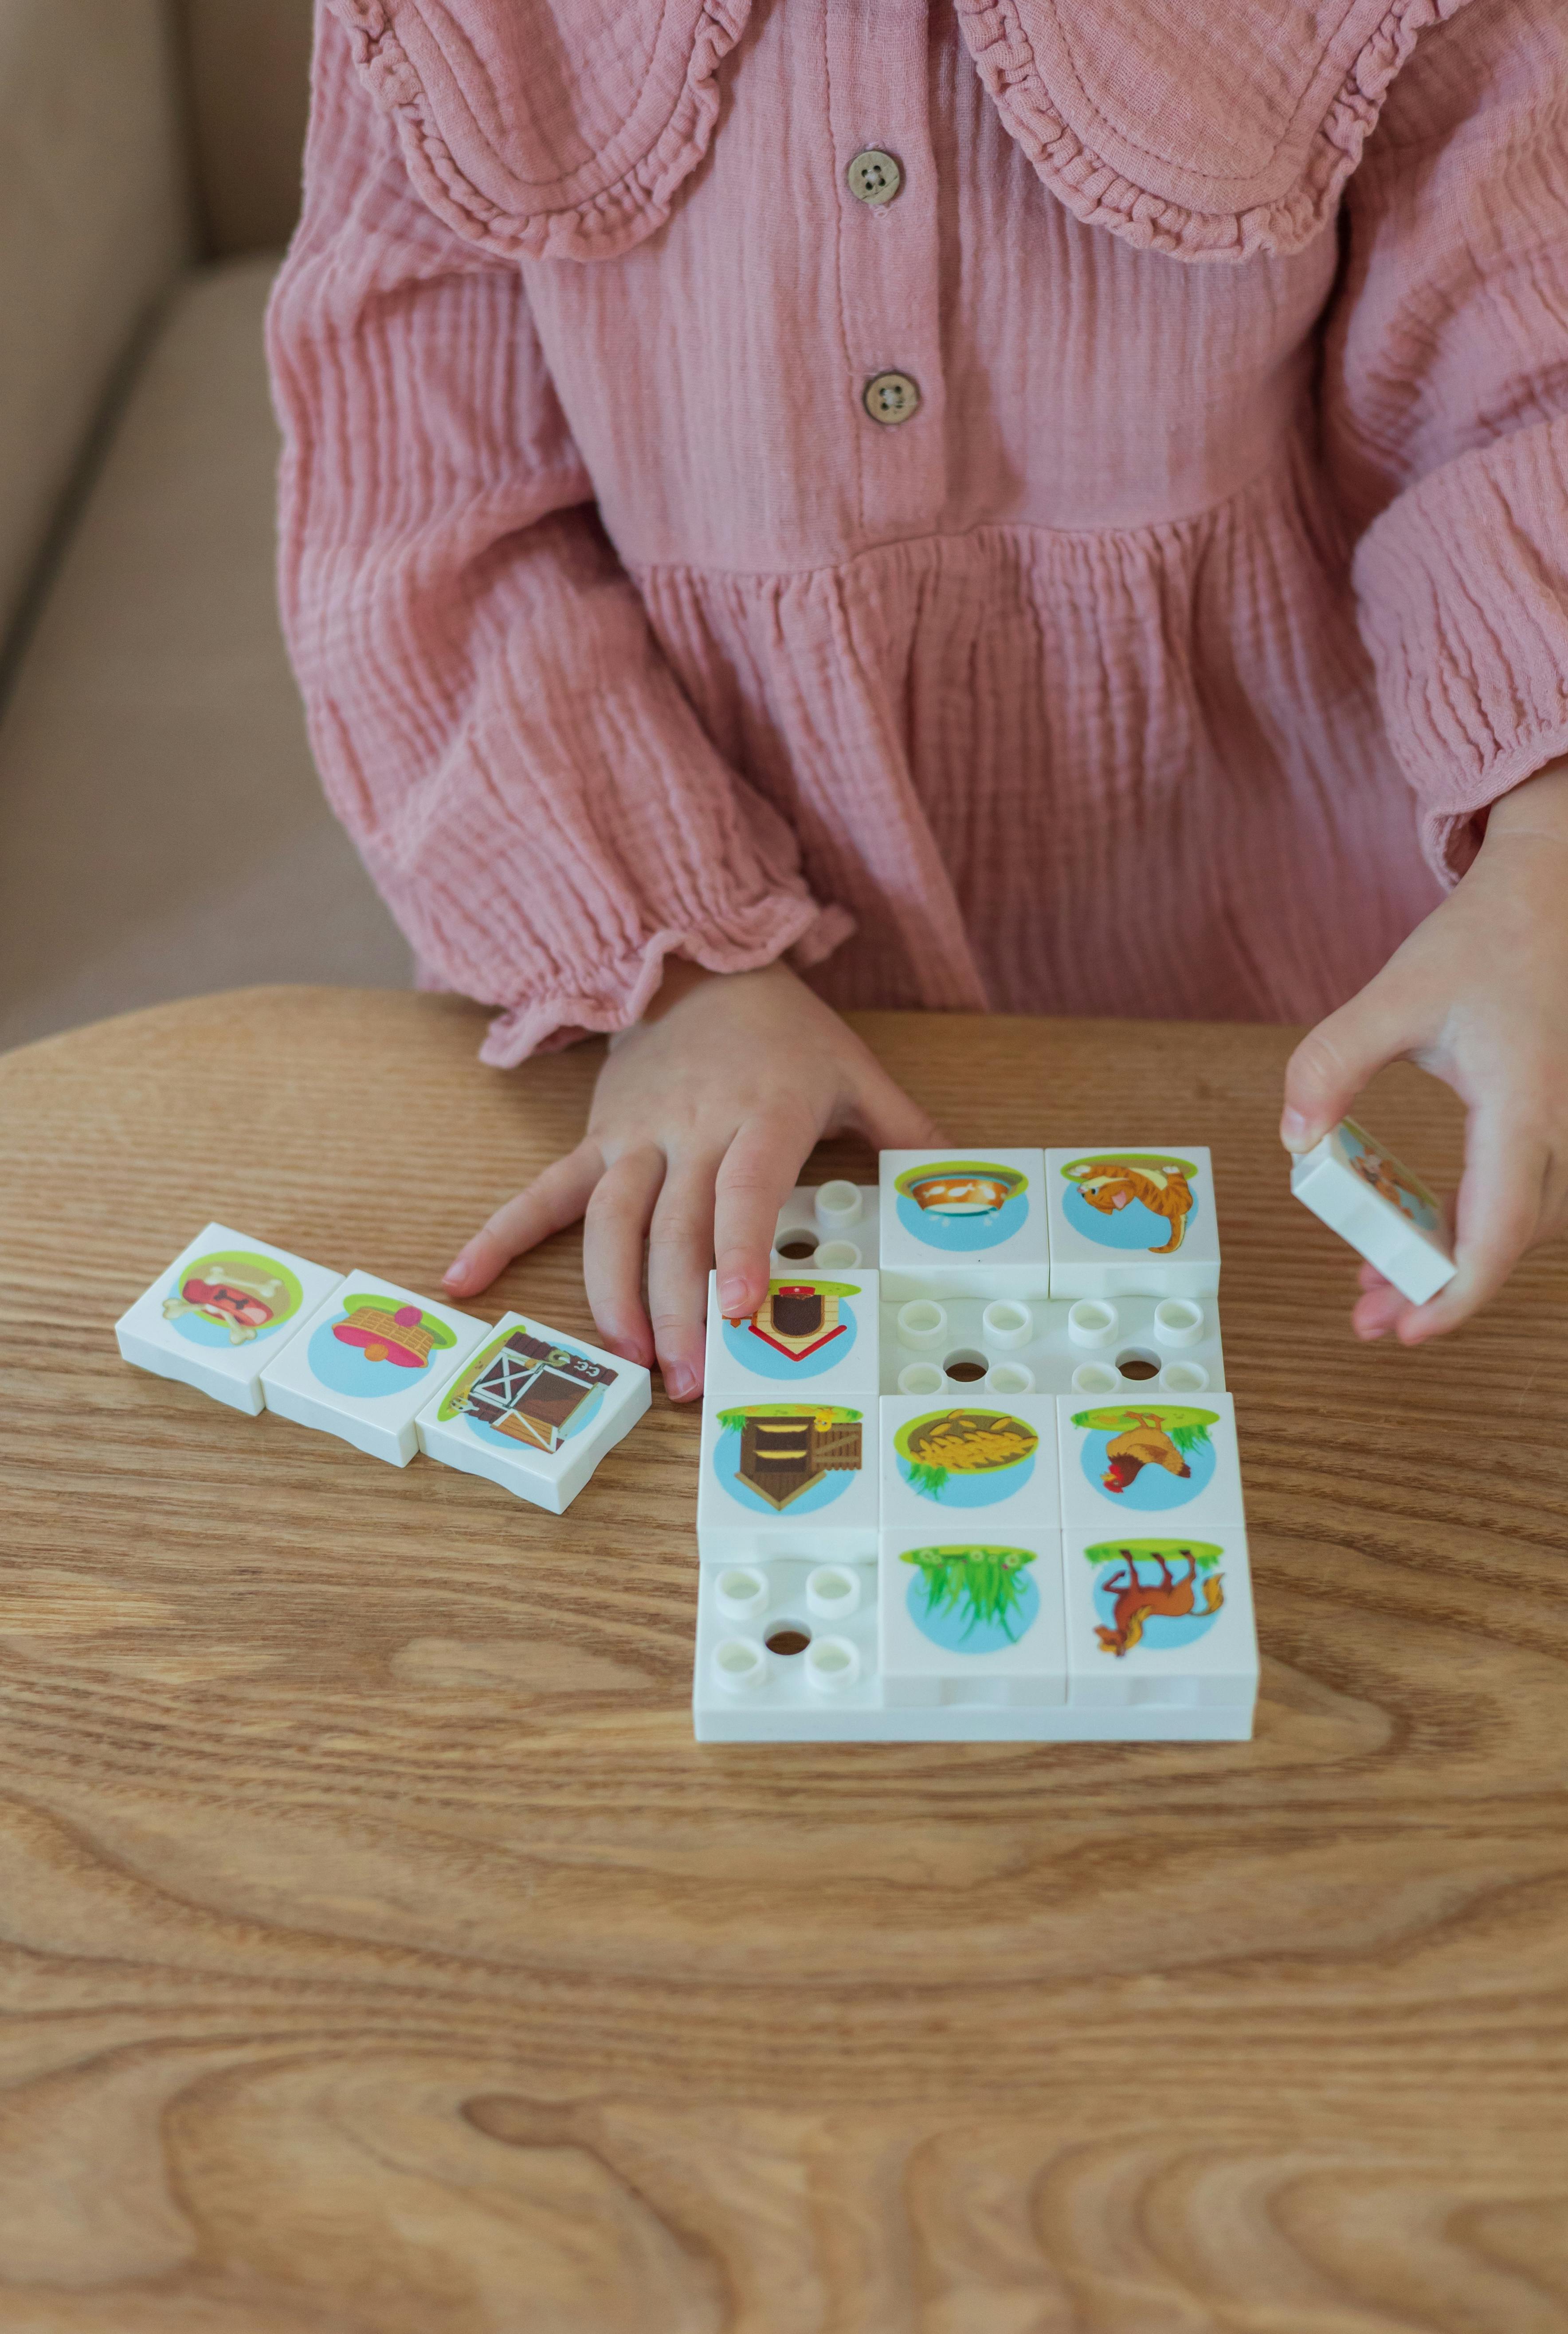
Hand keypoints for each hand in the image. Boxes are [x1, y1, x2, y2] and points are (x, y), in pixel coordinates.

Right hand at [442, 958, 940, 1398]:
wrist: (701, 963)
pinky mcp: (596, 1138)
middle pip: (674, 1228)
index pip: (746, 1190)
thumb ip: (906, 1132)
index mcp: (764, 1113)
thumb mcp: (857, 1073)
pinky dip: (501, 1234)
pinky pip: (545, 1192)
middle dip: (675, 1308)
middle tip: (682, 1381)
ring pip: (611, 1220)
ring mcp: (635, 1135)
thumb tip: (964, 1184)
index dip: (739, 1251)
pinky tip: (464, 1280)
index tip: (735, 1312)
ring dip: (609, 1293)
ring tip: (622, 1359)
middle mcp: (693, 1128)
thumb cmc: (788, 1033)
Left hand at [1280, 758, 1567, 1341]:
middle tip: (1368, 1319)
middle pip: (1509, 1242)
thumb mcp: (1395, 994)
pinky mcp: (1556, 1124)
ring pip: (1522, 1226)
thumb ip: (1332, 1061)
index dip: (1457, 1294)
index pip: (1499, 1228)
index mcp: (1525, 1104)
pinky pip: (1524, 1196)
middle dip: (1439, 1289)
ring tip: (1377, 1285)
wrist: (1551, 896)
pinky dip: (1473, 1225)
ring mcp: (1567, 1127)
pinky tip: (1418, 1232)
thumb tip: (1292, 1138)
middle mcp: (1562, 1127)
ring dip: (1456, 1262)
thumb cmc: (1481, 943)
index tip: (1408, 1332)